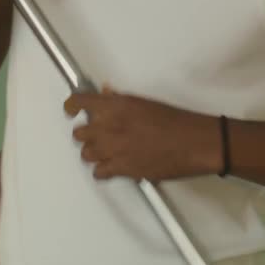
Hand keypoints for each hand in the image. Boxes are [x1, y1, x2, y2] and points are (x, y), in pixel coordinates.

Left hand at [64, 87, 219, 181]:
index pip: (80, 102)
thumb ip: (119, 100)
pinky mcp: (122, 168)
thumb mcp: (144, 102)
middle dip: (86, 134)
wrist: (193, 142)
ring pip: (86, 154)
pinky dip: (103, 171)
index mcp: (116, 105)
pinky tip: (111, 166)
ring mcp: (113, 148)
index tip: (71, 110)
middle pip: (79, 133)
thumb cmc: (175, 121)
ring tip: (105, 151)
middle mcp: (110, 126)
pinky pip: (98, 172)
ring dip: (93, 153)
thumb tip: (106, 93)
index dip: (71, 106)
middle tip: (97, 134)